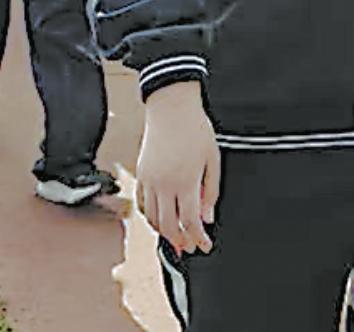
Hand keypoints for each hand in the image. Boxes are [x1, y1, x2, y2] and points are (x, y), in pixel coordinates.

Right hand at [136, 82, 219, 255]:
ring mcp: (150, 180)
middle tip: (191, 247)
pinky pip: (142, 204)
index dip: (199, 239)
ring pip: (153, 218)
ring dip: (164, 233)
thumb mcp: (213, 159)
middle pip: (169, 226)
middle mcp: (165, 184)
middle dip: (181, 241)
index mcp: (186, 181)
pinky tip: (160, 219)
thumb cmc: (195, 129)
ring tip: (176, 236)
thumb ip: (211, 191)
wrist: (171, 106)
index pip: (191, 222)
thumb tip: (208, 217)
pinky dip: (150, 217)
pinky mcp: (141, 173)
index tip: (205, 246)